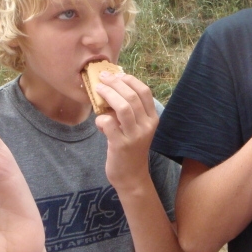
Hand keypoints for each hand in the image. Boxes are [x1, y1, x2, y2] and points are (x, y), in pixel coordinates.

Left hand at [92, 72, 158, 190]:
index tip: (116, 74)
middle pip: (132, 96)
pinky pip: (109, 124)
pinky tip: (99, 123)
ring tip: (98, 89)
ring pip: (123, 107)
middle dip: (115, 83)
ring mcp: (135, 136)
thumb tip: (111, 87)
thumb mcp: (135, 128)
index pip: (144, 91)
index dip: (129, 80)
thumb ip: (128, 110)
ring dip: (108, 94)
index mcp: (153, 118)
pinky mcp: (121, 145)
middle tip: (102, 77)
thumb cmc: (130, 149)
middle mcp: (147, 126)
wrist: (131, 177)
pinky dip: (101, 119)